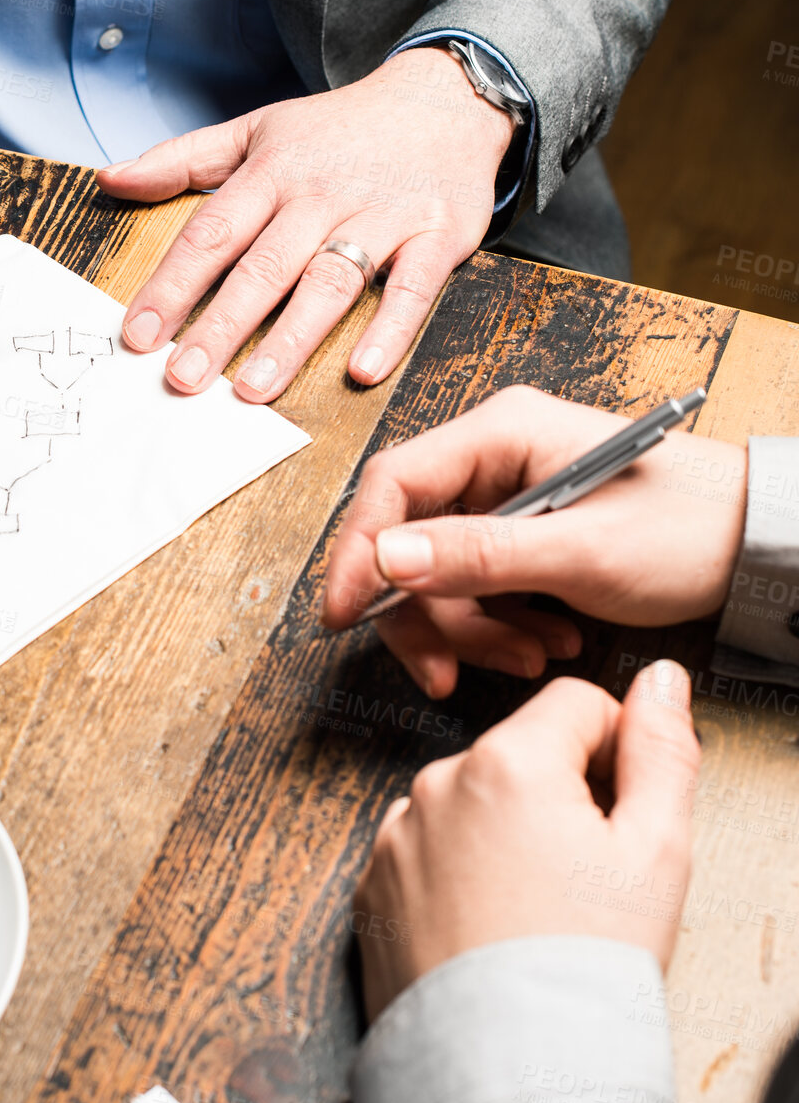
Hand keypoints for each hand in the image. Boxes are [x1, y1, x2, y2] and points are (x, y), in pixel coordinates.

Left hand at [96, 48, 513, 400]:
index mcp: (272, 173)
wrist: (447, 96)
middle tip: (183, 378)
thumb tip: (109, 180)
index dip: (171, 286)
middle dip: (219, 325)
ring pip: (328, 282)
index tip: (137, 336)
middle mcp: (321, 196)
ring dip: (290, 339)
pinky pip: (412, 289)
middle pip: (263, 267)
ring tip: (252, 389)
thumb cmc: (340, 130)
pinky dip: (390, 329)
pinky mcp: (436, 236)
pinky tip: (361, 370)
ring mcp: (381, 217)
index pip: (211, 235)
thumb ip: (183, 159)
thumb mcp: (258, 129)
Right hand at [322, 386, 745, 697]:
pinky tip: (545, 644)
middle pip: (409, 540)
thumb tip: (385, 561)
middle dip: (428, 614)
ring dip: (473, 630)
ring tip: (532, 658)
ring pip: (439, 574)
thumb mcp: (580, 552)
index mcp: (501, 432)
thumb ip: (478, 556)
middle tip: (445, 670)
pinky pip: (475, 586)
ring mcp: (506, 496)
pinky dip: (498, 626)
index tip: (345, 613)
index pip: (393, 484)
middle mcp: (494, 457)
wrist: (757, 547)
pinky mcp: (520, 533)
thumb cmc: (688, 530)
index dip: (359, 552)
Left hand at [356, 663, 698, 1023]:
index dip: (616, 750)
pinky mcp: (371, 890)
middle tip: (585, 879)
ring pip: (469, 805)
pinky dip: (457, 877)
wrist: (506, 1074)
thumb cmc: (585, 966)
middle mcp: (435, 786)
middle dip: (558, 797)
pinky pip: (426, 855)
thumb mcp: (657, 850)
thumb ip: (662, 748)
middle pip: (518, 756)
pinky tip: (489, 931)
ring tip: (534, 915)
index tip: (623, 811)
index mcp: (507, 763)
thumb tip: (661, 680)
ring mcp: (394, 839)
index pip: (576, 704)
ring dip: (503, 835)